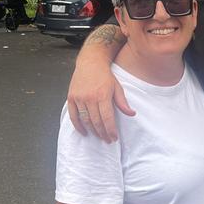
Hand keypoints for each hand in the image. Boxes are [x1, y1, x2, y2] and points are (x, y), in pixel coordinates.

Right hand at [66, 26, 132, 142]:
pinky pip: (73, 116)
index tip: (114, 138)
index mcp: (103, 96)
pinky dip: (78, 126)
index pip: (107, 119)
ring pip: (85, 120)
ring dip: (93, 131)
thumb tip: (132, 114)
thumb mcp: (117, 87)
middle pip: (96, 122)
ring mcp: (79, 98)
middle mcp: (90, 98)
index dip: (111, 131)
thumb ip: (123, 102)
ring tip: (99, 137)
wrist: (90, 63)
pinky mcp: (71, 98)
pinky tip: (84, 132)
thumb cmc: (106, 76)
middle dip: (103, 133)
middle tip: (108, 140)